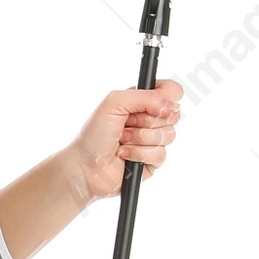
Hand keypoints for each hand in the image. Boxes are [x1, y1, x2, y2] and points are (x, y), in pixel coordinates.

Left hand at [67, 80, 182, 204]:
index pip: (171, 91)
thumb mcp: (114, 102)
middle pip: (174, 114)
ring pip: (169, 135)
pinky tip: (124, 154)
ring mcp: (152, 140)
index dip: (168, 97)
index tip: (154, 105)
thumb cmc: (94, 134)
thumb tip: (170, 106)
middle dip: (147, 120)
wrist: (84, 166)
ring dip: (141, 138)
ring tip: (122, 140)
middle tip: (126, 124)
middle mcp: (150, 119)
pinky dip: (139, 153)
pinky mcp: (152, 161)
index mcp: (142, 101)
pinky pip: (161, 154)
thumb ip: (145, 96)